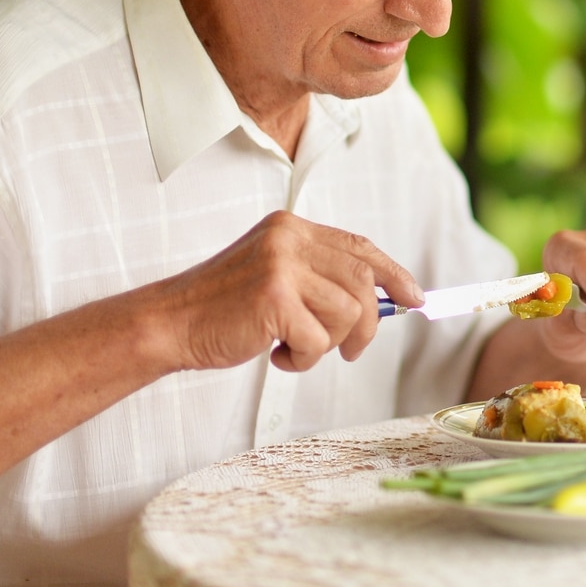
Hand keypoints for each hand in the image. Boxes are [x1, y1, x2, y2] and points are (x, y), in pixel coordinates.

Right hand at [149, 211, 422, 372]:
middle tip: (351, 350)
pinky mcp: (274, 298)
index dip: (393, 273)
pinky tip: (277, 356)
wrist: (169, 323)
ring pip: (349, 313)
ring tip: (296, 348)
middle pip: (363, 281)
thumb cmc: (224, 308)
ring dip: (329, 344)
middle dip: (368, 324)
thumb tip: (384, 300)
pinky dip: (304, 358)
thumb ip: (321, 277)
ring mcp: (281, 266)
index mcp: (292, 227)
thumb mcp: (276, 276)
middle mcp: (289, 239)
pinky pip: (318, 339)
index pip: (360, 247)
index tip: (416, 297)